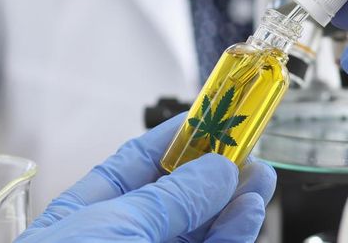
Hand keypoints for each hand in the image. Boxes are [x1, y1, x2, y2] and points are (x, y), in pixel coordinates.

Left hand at [14, 114, 276, 241]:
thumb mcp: (116, 229)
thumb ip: (172, 199)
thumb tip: (216, 168)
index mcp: (86, 215)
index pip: (135, 165)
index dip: (175, 139)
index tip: (213, 116)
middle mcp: (120, 240)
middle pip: (175, 198)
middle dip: (213, 170)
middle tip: (249, 145)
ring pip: (201, 231)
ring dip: (232, 203)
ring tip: (260, 178)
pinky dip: (234, 233)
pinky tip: (249, 212)